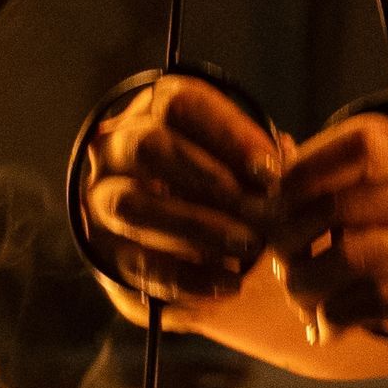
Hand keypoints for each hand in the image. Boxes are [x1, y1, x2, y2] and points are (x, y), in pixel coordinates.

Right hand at [82, 74, 283, 303]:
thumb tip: (285, 168)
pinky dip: (188, 277)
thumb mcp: (242, 163)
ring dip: (196, 225)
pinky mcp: (106, 251)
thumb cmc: (222, 182)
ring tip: (248, 245)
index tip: (271, 170)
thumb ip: (261, 163)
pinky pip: (138, 263)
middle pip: (148, 146)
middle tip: (259, 209)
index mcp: (155, 112)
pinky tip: (231, 283)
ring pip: (133, 204)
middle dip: (208, 177)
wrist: (174, 234)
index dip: (228, 135)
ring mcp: (102, 198)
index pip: (181, 104)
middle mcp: (117, 147)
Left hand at [270, 113, 387, 344]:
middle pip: (339, 205)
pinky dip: (338, 317)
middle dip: (291, 237)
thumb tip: (281, 165)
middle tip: (282, 259)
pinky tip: (331, 325)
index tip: (280, 199)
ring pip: (349, 257)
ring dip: (308, 284)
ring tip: (303, 298)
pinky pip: (374, 303)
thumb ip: (373, 175)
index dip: (304, 171)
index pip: (357, 144)